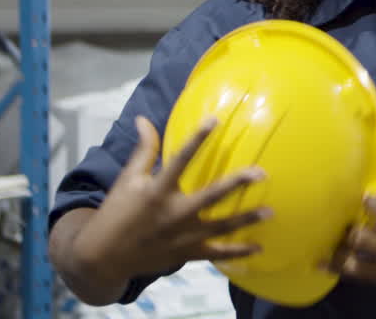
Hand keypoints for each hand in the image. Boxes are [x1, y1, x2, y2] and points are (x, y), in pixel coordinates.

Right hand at [72, 115, 269, 284]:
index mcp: (157, 190)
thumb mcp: (127, 179)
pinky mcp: (186, 253)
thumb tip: (142, 119)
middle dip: (236, 183)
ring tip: (271, 212)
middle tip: (261, 173)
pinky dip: (237, 252)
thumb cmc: (117, 212)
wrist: (104, 256)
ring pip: (221, 227)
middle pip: (210, 196)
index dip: (197, 139)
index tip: (215, 120)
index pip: (180, 159)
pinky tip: (258, 248)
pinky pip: (216, 253)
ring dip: (247, 220)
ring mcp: (182, 236)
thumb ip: (143, 150)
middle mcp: (173, 213)